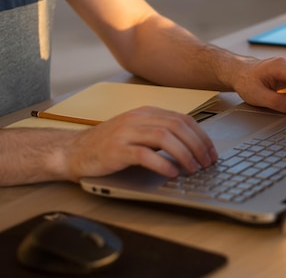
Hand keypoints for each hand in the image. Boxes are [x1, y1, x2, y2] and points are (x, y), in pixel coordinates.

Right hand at [63, 106, 217, 181]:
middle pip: (177, 126)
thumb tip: (193, 149)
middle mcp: (138, 118)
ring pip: (164, 137)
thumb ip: (161, 135)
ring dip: (184, 154)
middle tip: (207, 163)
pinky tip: (172, 172)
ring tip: (193, 169)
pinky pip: (144, 154)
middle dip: (197, 145)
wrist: (73, 151)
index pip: (183, 120)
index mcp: (146, 112)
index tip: (211, 152)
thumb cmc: (108, 145)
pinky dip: (162, 163)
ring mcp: (126, 132)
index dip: (201, 136)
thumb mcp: (138, 133)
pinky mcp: (116, 149)